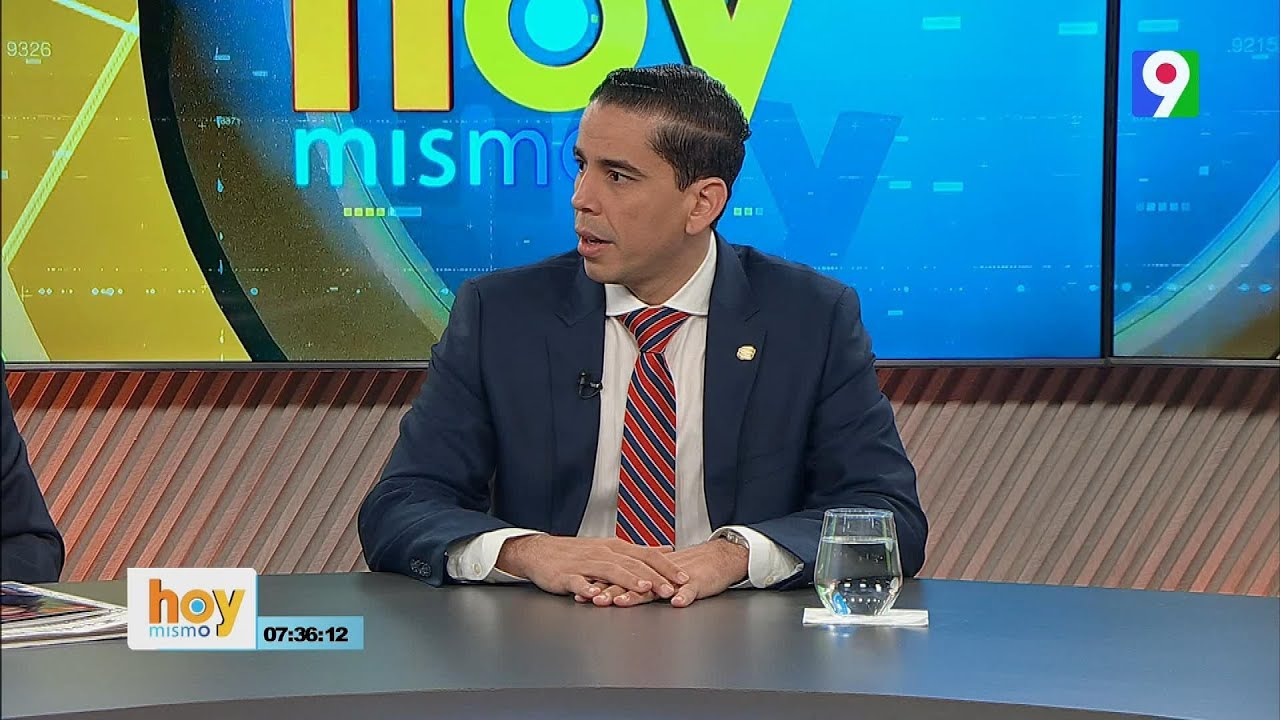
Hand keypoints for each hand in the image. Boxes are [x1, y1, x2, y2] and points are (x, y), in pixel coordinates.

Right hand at [495, 535, 687, 599]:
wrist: (540, 552)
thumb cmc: (577, 553)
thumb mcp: (611, 548)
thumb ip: (639, 552)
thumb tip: (667, 550)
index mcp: (615, 548)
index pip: (646, 554)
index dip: (666, 566)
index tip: (684, 577)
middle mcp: (603, 553)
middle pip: (632, 563)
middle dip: (654, 576)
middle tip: (671, 588)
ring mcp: (584, 564)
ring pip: (610, 571)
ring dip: (628, 579)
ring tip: (643, 588)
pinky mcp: (566, 575)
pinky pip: (578, 581)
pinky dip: (588, 588)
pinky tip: (596, 595)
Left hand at [586, 538, 748, 608]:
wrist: (718, 558)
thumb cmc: (688, 569)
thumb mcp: (659, 577)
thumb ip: (638, 583)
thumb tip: (611, 590)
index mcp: (648, 572)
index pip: (620, 579)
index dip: (600, 585)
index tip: (580, 592)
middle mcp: (658, 574)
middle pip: (632, 582)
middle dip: (611, 591)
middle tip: (593, 598)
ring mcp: (677, 578)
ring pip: (656, 585)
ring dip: (638, 593)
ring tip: (622, 601)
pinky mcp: (698, 582)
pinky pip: (690, 589)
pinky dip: (683, 595)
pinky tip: (675, 602)